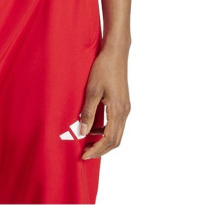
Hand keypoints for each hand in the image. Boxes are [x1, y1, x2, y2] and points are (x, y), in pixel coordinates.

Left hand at [78, 45, 130, 159]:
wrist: (116, 53)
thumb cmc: (103, 68)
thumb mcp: (92, 90)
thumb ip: (89, 112)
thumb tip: (83, 132)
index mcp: (118, 110)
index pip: (108, 139)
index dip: (96, 150)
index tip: (84, 155)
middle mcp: (125, 111)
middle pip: (115, 140)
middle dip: (101, 149)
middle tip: (85, 153)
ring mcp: (125, 107)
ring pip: (117, 133)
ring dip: (104, 141)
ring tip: (88, 142)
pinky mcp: (123, 103)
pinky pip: (117, 123)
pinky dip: (106, 130)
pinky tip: (94, 127)